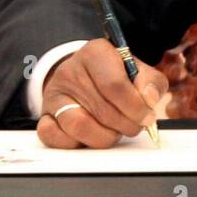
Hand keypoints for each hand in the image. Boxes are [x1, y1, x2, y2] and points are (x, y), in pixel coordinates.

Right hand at [37, 39, 167, 148]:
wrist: (85, 75)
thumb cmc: (115, 74)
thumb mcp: (138, 70)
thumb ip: (152, 82)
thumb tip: (149, 100)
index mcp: (95, 52)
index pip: (115, 85)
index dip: (136, 107)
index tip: (147, 117)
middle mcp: (70, 71)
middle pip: (102, 110)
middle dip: (126, 125)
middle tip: (135, 125)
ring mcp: (54, 94)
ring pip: (79, 126)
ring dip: (104, 137)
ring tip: (114, 130)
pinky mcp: (44, 115)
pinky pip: (54, 137)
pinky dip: (76, 143)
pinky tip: (91, 134)